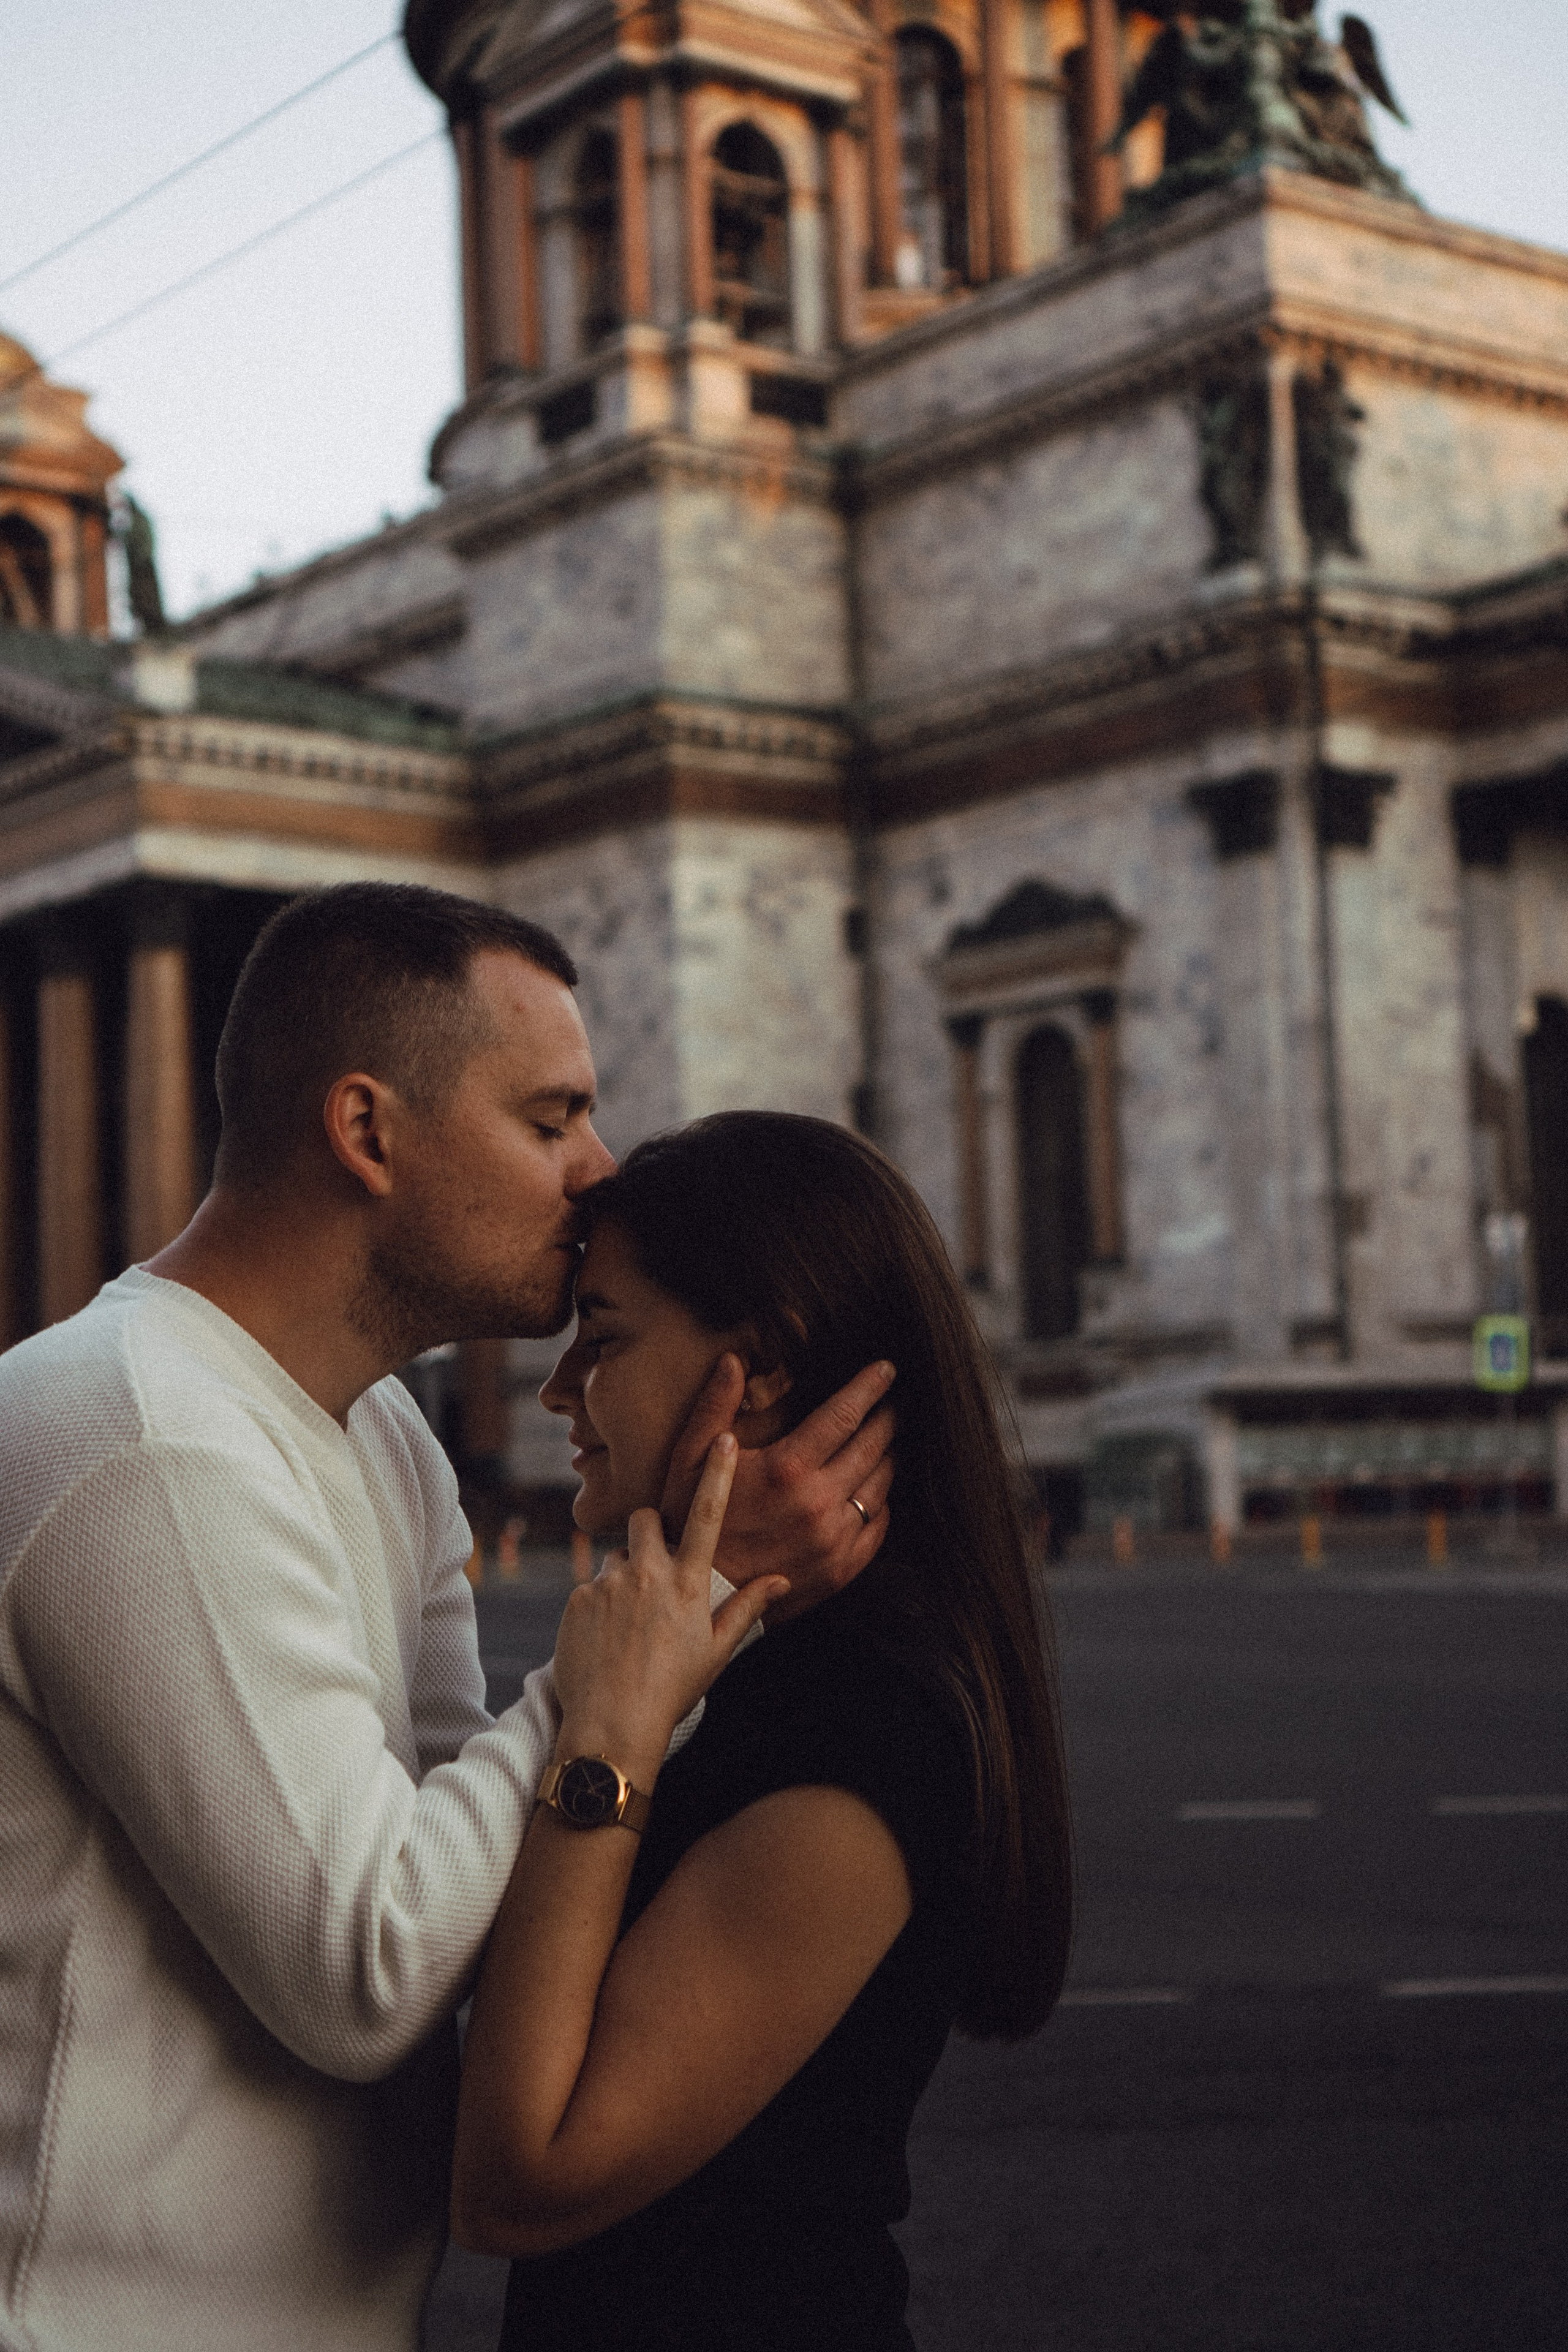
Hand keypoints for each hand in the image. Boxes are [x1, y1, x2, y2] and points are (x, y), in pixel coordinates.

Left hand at [553, 1436, 784, 1784]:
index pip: (706, 1515)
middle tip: (652, 1574)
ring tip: (626, 1627)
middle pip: (645, 1520)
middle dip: (648, 1534)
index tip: (723, 1438)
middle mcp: (649, 1574)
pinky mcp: (578, 1596)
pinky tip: (604, 1641)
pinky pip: (590, 1586)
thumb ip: (746, 1608)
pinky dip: (598, 1606)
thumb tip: (779, 1580)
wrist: (612, 1726)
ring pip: (616, 1558)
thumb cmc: (671, 1691)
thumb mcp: (716, 1651)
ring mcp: (610, 1583)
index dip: (716, 1473)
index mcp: (688, 1584)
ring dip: (623, 1579)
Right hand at [658, 1358, 894, 1624]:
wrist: (698, 1595)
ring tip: (887, 1442)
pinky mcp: (840, 1570)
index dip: (869, 1387)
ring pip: (881, 1486)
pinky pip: (877, 1528)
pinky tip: (874, 1491)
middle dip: (887, 1417)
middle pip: (873, 1446)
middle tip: (895, 1402)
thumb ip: (715, 1406)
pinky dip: (881, 1504)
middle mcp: (819, 1502)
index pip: (844, 1414)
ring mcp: (834, 1539)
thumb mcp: (689, 1458)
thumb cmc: (689, 1521)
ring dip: (888, 1458)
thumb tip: (733, 1359)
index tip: (888, 1369)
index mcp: (787, 1468)